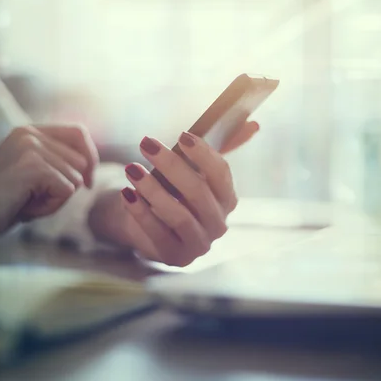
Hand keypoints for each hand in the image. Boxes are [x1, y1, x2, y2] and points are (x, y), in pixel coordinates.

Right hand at [0, 125, 98, 254]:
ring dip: (56, 200)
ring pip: (75, 178)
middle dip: (67, 187)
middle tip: (33, 198)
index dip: (90, 159)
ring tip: (25, 201)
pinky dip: (50, 207)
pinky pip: (67, 190)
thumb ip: (56, 163)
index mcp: (29, 131)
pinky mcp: (31, 166)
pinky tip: (25, 207)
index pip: (79, 133)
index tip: (87, 183)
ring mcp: (29, 148)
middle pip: (82, 160)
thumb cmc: (1, 204)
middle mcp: (29, 133)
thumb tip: (91, 165)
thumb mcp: (33, 176)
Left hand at [88, 122, 258, 266]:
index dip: (203, 154)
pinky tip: (127, 193)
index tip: (181, 136)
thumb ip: (217, 148)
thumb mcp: (192, 168)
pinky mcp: (176, 257)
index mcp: (227, 198)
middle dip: (172, 166)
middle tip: (147, 144)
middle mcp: (218, 223)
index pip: (221, 175)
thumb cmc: (173, 190)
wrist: (148, 222)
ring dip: (154, 190)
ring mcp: (199, 243)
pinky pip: (158, 234)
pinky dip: (142, 213)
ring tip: (132, 169)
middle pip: (198, 193)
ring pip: (179, 216)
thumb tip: (253, 124)